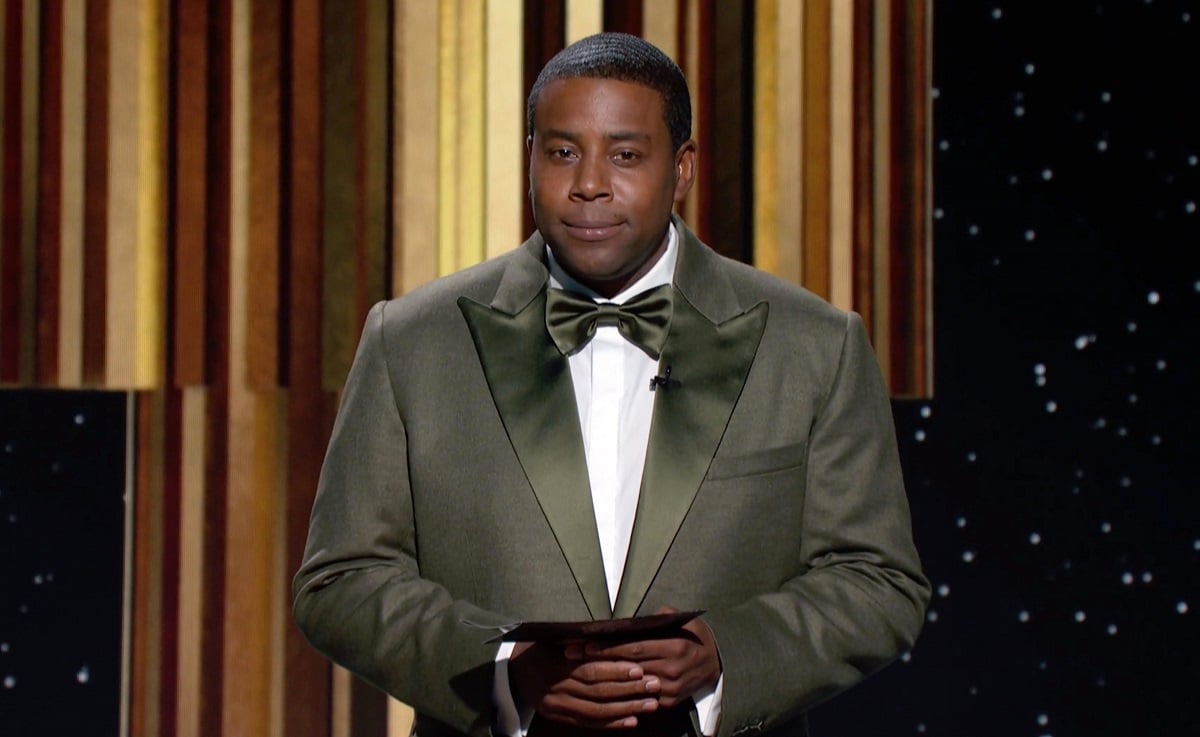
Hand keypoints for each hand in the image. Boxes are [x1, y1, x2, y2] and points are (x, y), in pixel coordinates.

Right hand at [509, 641, 661, 728]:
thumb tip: (614, 634)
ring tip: (651, 704)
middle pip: (597, 691)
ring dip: (626, 708)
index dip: (615, 670)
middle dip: (628, 689)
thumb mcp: (554, 638)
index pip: (589, 669)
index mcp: (555, 664)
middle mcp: (556, 688)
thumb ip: (579, 640)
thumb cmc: (541, 649)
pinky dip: (611, 723)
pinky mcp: (561, 718)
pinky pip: (588, 723)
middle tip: (654, 685)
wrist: (514, 674)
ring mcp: (558, 705)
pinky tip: (632, 720)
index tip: (639, 668)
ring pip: (596, 710)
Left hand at [581, 607, 721, 709]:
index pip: (634, 648)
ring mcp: (669, 689)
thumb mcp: (679, 620)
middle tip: (571, 656)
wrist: (717, 661)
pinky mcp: (668, 702)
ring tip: (579, 671)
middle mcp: (670, 670)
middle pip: (627, 667)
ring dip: (604, 678)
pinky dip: (620, 693)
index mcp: (673, 647)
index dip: (608, 648)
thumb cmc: (693, 635)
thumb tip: (629, 619)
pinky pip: (640, 699)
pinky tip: (600, 688)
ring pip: (630, 685)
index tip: (585, 645)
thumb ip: (656, 619)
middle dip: (598, 661)